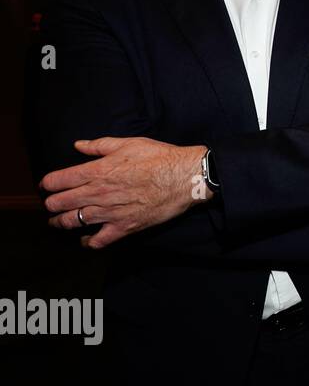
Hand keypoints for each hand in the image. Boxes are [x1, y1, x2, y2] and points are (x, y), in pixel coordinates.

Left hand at [42, 138, 210, 248]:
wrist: (185, 177)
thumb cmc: (159, 157)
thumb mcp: (129, 143)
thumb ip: (99, 145)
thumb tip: (78, 145)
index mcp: (97, 171)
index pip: (59, 180)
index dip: (48, 183)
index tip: (46, 185)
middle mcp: (98, 193)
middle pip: (61, 203)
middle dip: (51, 204)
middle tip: (51, 205)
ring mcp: (110, 212)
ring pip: (74, 222)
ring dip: (61, 222)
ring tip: (58, 222)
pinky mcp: (124, 227)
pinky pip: (98, 240)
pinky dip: (87, 242)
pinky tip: (85, 240)